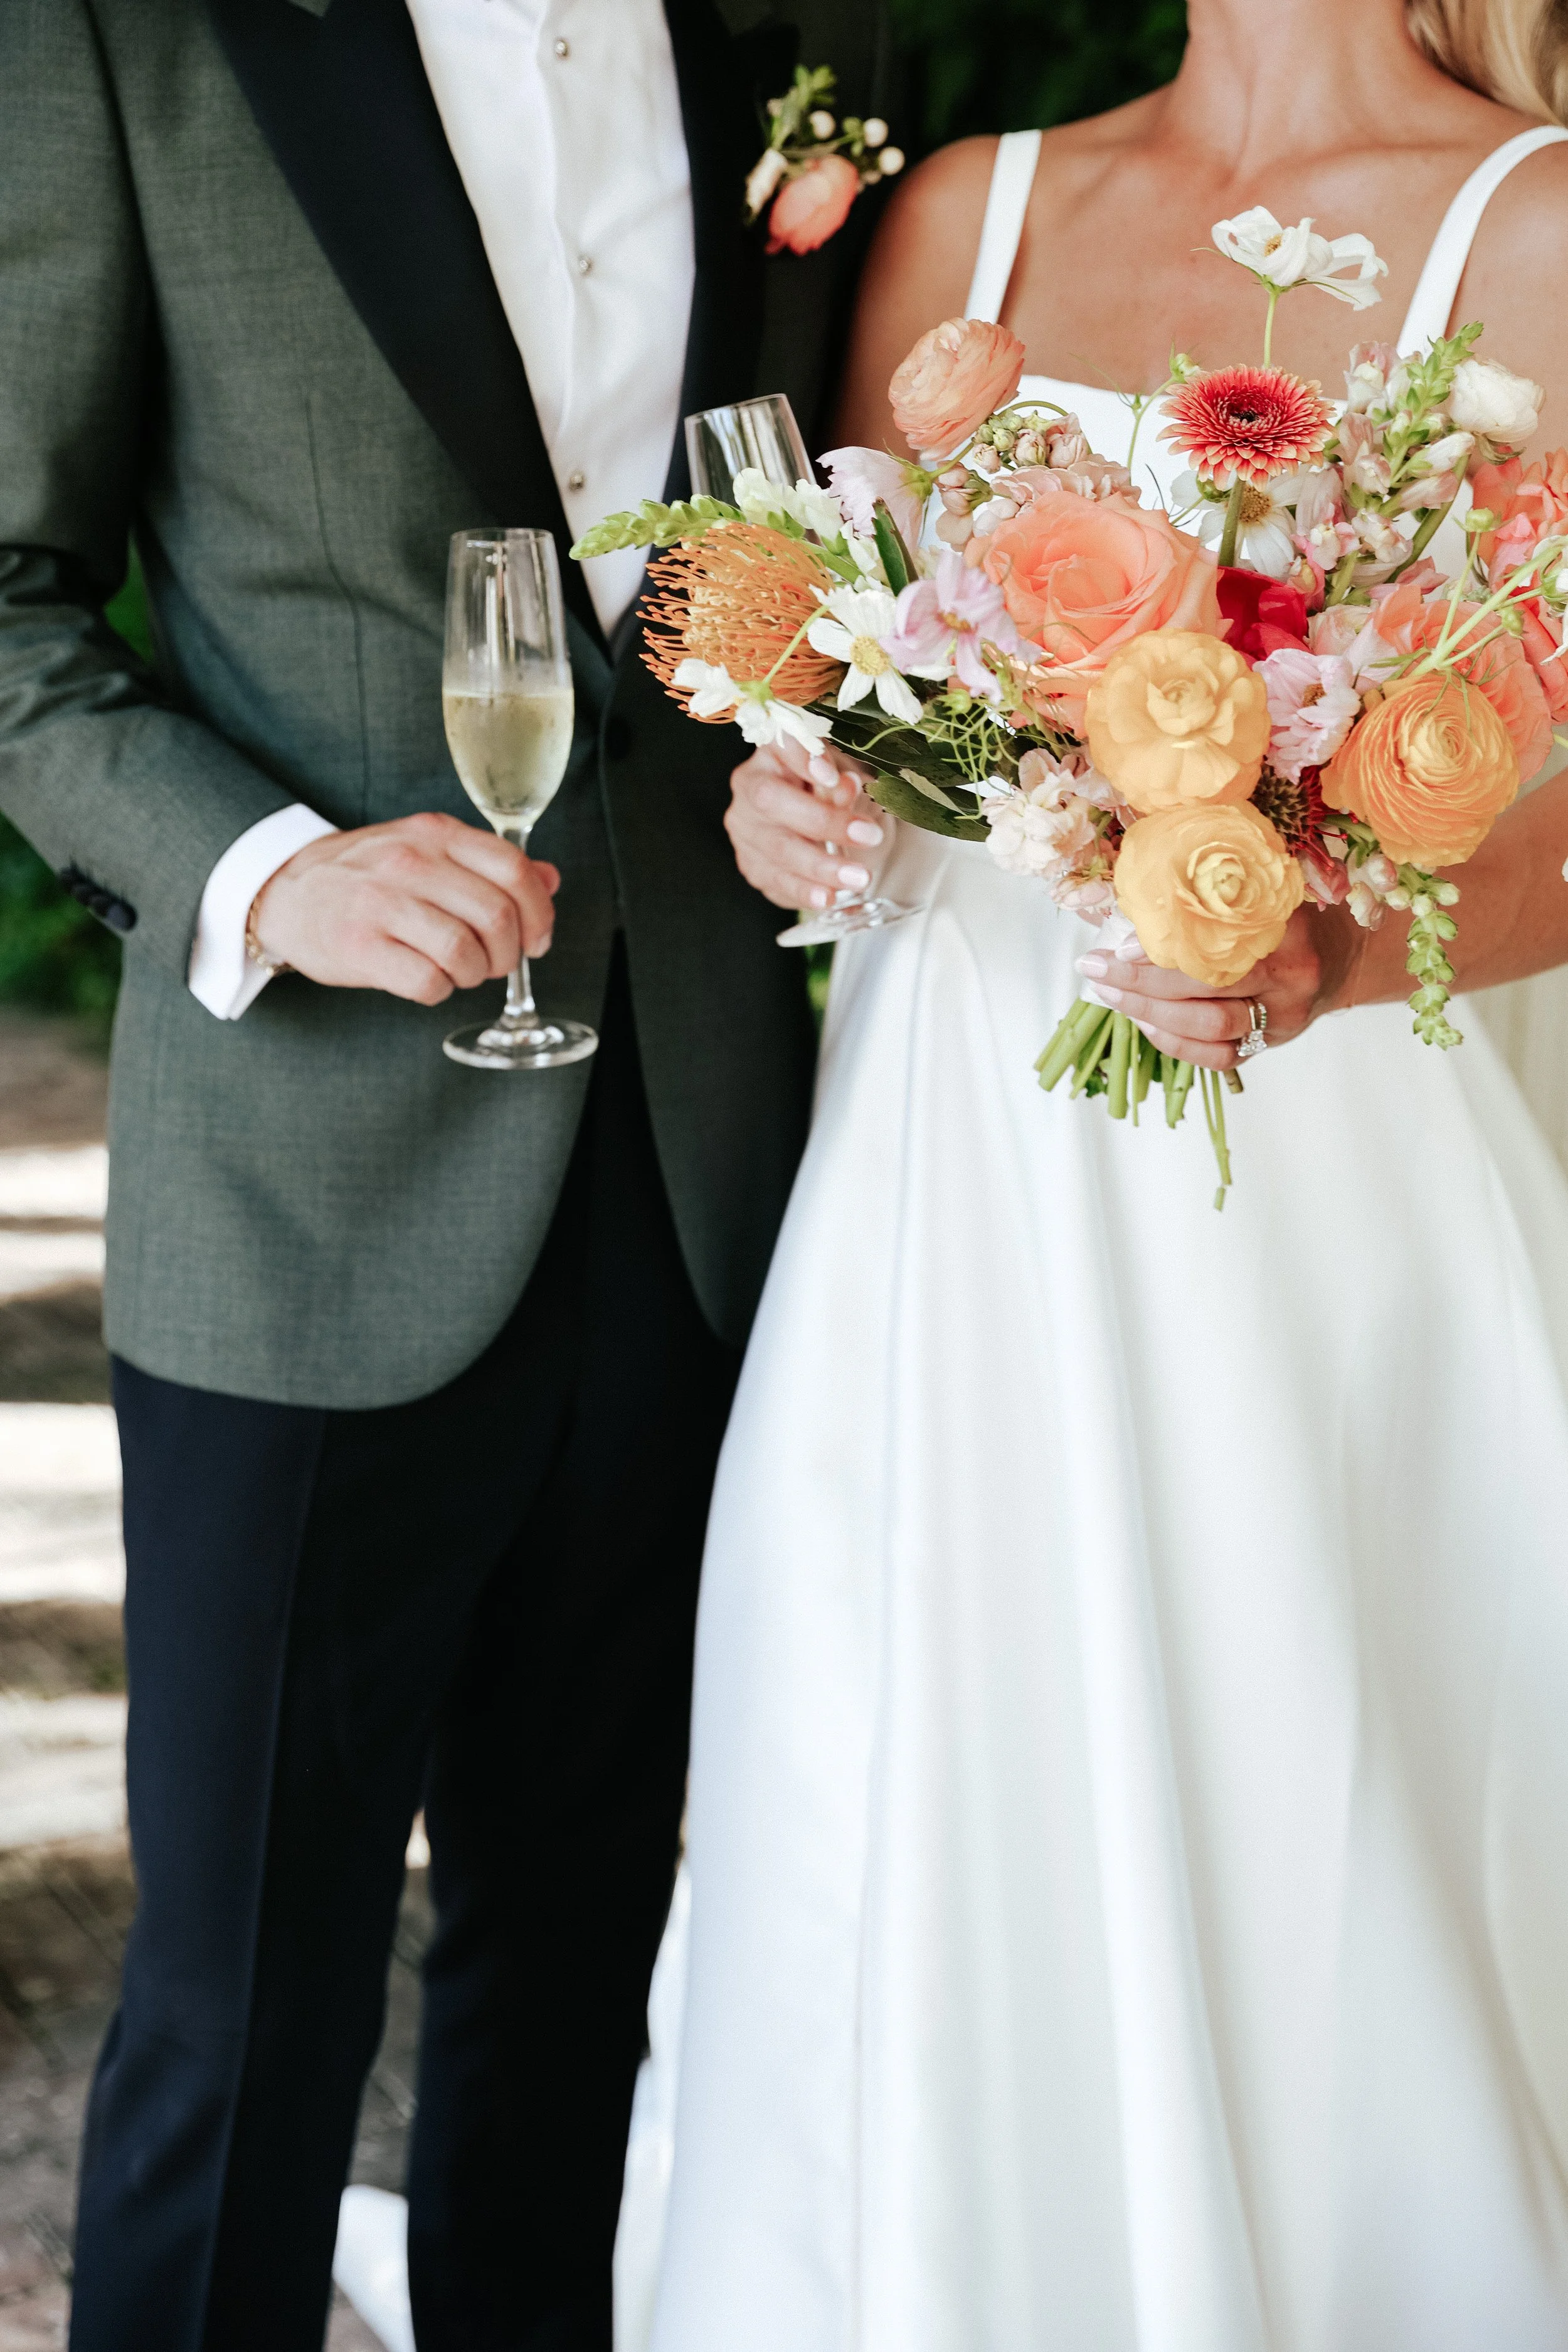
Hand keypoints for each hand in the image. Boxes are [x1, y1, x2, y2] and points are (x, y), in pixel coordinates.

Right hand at [250, 812, 559, 1005]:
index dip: (539, 913)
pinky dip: (439, 991)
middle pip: (496, 917)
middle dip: (508, 953)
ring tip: (458, 971)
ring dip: (474, 974)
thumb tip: (551, 879)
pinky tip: (427, 981)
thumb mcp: (427, 850)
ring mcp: (382, 903)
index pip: (513, 870)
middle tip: (494, 963)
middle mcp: (411, 862)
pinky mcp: (360, 946)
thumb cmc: (366, 877)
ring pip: (465, 953)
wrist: (284, 890)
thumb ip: (488, 863)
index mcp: (435, 834)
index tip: (537, 939)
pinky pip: (427, 982)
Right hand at [725, 734, 890, 911]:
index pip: (780, 745)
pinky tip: (828, 896)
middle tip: (867, 836)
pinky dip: (804, 891)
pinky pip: (774, 881)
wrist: (814, 825)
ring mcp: (745, 828)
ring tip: (857, 878)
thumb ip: (843, 781)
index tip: (833, 775)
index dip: (803, 759)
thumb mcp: (844, 777)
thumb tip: (845, 787)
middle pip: (772, 802)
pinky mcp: (751, 863)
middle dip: (824, 822)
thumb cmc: (830, 791)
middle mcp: (749, 786)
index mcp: (772, 752)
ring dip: (820, 867)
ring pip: (776, 849)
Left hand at [1074, 902, 1367, 1070]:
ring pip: (1207, 1029)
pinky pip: (1216, 1058)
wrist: (1342, 959)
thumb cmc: (1293, 921)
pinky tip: (1145, 1024)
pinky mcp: (1269, 1045)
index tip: (1117, 946)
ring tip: (1111, 995)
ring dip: (1149, 1014)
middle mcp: (1289, 980)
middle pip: (1205, 992)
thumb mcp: (1265, 898)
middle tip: (1096, 970)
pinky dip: (1174, 1043)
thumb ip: (1216, 903)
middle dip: (1140, 984)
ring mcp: (1281, 1019)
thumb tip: (1137, 911)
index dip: (1161, 952)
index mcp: (1288, 934)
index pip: (1216, 948)